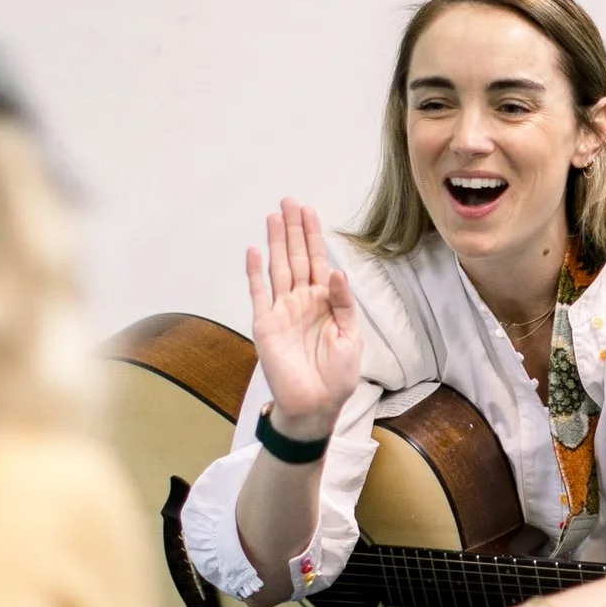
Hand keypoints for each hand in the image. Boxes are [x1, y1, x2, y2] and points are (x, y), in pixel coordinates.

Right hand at [248, 199, 359, 436]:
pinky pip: (258, 294)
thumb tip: (335, 271)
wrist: (316, 405)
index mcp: (324, 302)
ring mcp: (281, 311)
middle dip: (293, 229)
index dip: (313, 235)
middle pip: (295, 257)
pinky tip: (254, 251)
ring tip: (273, 216)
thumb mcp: (351, 337)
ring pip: (277, 268)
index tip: (309, 211)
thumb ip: (343, 303)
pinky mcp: (265, 325)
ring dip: (274, 242)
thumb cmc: (337, 376)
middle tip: (289, 201)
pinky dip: (255, 273)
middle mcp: (301, 301)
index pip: (317, 260)